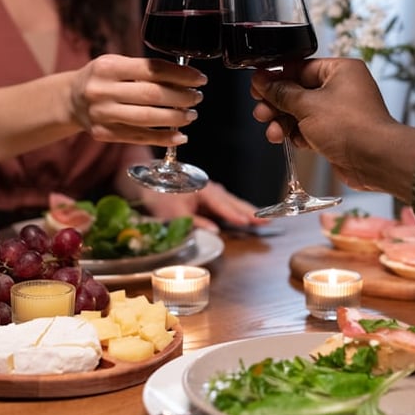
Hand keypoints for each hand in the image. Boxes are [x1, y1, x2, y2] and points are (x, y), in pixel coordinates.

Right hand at [69, 54, 207, 147]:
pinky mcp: (104, 134)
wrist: (71, 100)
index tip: (199, 79)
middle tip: (197, 97)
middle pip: (152, 95)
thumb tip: (185, 79)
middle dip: (181, 97)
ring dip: (175, 118)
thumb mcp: (116, 64)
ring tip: (191, 115)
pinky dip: (163, 138)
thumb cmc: (102, 79)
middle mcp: (102, 90)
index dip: (180, 75)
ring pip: (147, 118)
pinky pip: (139, 137)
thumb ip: (144, 69)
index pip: (152, 69)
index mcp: (108, 66)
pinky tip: (179, 136)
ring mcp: (102, 114)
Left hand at [139, 181, 269, 231]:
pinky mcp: (207, 197)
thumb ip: (195, 223)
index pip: (221, 204)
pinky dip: (237, 210)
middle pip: (232, 201)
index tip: (248, 222)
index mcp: (201, 190)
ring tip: (262, 220)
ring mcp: (209, 192)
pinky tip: (246, 216)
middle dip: (249, 212)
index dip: (234, 214)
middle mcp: (209, 189)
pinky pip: (226, 204)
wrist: (147, 182)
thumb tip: (215, 232)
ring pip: (232, 202)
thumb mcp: (173, 213)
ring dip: (246, 211)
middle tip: (267, 220)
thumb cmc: (159, 196)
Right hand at [250, 58, 414, 200]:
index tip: (258, 86)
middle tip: (262, 111)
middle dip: (277, 104)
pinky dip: (297, 134)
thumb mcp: (307, 105)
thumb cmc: (352, 128)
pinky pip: (310, 129)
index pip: (300, 68)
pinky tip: (290, 140)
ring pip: (301, 112)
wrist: (375, 160)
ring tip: (273, 131)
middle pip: (298, 91)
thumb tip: (263, 82)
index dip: (276, 77)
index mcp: (340, 70)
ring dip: (284, 122)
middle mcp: (342, 88)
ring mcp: (340, 112)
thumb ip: (281, 93)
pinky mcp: (337, 132)